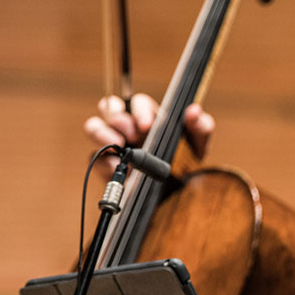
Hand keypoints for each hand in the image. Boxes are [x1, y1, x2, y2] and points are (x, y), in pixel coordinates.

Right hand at [83, 93, 213, 176]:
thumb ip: (200, 126)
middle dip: (118, 118)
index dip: (140, 110)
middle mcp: (128, 126)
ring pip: (93, 126)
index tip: (147, 125)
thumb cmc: (187, 161)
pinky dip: (103, 161)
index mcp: (149, 116)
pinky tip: (118, 168)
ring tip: (117, 144)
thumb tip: (193, 111)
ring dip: (102, 132)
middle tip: (132, 134)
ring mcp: (114, 144)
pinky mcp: (106, 165)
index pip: (137, 102)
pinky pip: (94, 157)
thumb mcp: (198, 144)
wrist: (178, 191)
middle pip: (109, 107)